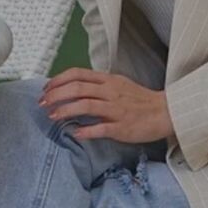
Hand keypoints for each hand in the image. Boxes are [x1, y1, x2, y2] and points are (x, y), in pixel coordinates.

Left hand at [38, 69, 172, 143]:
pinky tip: (75, 133)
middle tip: (43, 103)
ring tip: (53, 116)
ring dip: (65, 111)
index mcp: (108, 80)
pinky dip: (86, 131)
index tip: (46, 89)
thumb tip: (73, 88)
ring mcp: (116, 109)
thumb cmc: (140, 100)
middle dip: (56, 95)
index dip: (58, 80)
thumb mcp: (118, 85)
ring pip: (86, 105)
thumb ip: (96, 85)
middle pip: (77, 88)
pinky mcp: (122, 127)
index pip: (78, 74)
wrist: (165, 112)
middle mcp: (110, 92)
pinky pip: (101, 128)